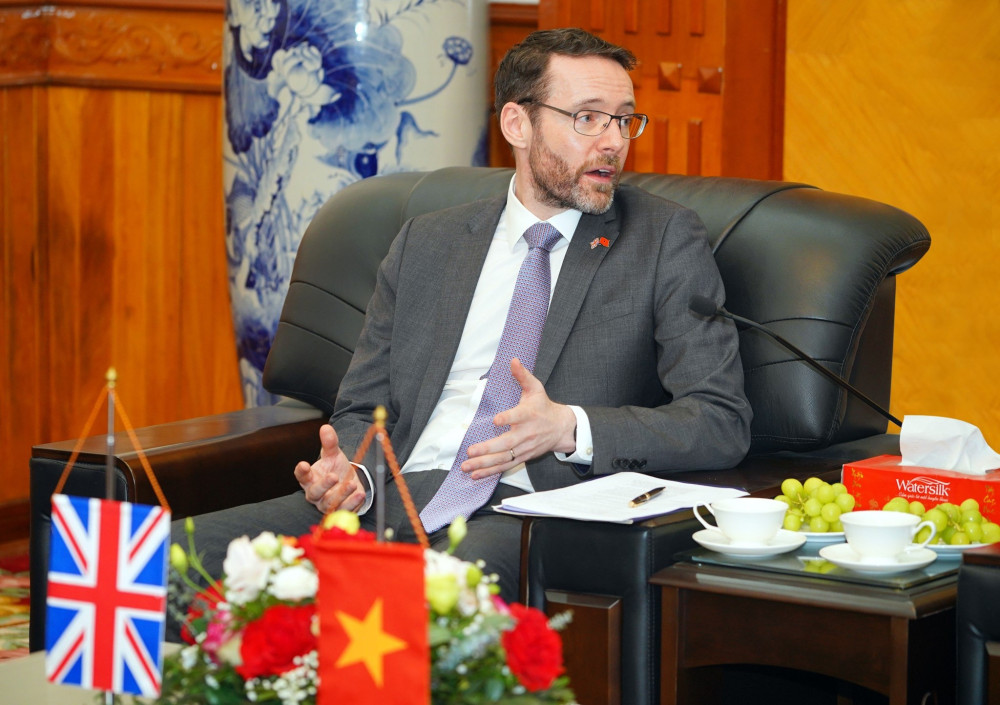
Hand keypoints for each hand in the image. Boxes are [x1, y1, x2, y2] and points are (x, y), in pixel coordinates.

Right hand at [294, 424, 365, 513]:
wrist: (349, 482)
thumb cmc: (336, 468)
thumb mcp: (333, 455)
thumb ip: (329, 443)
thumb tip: (326, 427)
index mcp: (310, 478)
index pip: (301, 476)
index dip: (301, 471)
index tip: (303, 464)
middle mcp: (315, 493)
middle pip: (314, 492)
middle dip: (323, 485)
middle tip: (334, 476)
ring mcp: (326, 504)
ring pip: (329, 503)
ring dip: (341, 494)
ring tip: (352, 484)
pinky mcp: (339, 510)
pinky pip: (343, 509)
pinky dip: (352, 503)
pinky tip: (360, 494)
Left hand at [463, 358, 576, 478]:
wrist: (561, 428)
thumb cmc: (544, 406)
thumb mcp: (536, 388)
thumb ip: (523, 375)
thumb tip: (513, 360)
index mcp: (529, 415)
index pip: (518, 416)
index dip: (508, 418)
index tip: (496, 420)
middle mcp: (526, 434)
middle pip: (506, 444)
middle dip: (488, 449)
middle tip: (471, 451)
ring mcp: (524, 448)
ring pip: (503, 459)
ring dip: (484, 465)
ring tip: (467, 467)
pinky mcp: (522, 457)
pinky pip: (505, 466)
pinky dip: (490, 472)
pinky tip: (476, 475)